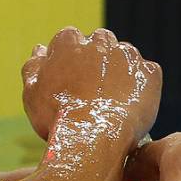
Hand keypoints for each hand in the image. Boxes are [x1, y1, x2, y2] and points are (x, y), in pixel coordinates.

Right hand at [21, 26, 161, 142]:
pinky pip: (147, 73)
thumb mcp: (31, 92)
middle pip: (98, 43)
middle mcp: (99, 40)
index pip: (69, 40)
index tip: (70, 80)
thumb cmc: (56, 117)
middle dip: (96, 60)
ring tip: (112, 99)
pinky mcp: (149, 73)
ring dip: (119, 70)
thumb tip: (40, 50)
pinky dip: (141, 84)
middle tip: (92, 90)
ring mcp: (127, 55)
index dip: (69, 61)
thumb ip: (33, 66)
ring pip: (123, 56)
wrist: (91, 140)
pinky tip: (131, 102)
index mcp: (68, 40)